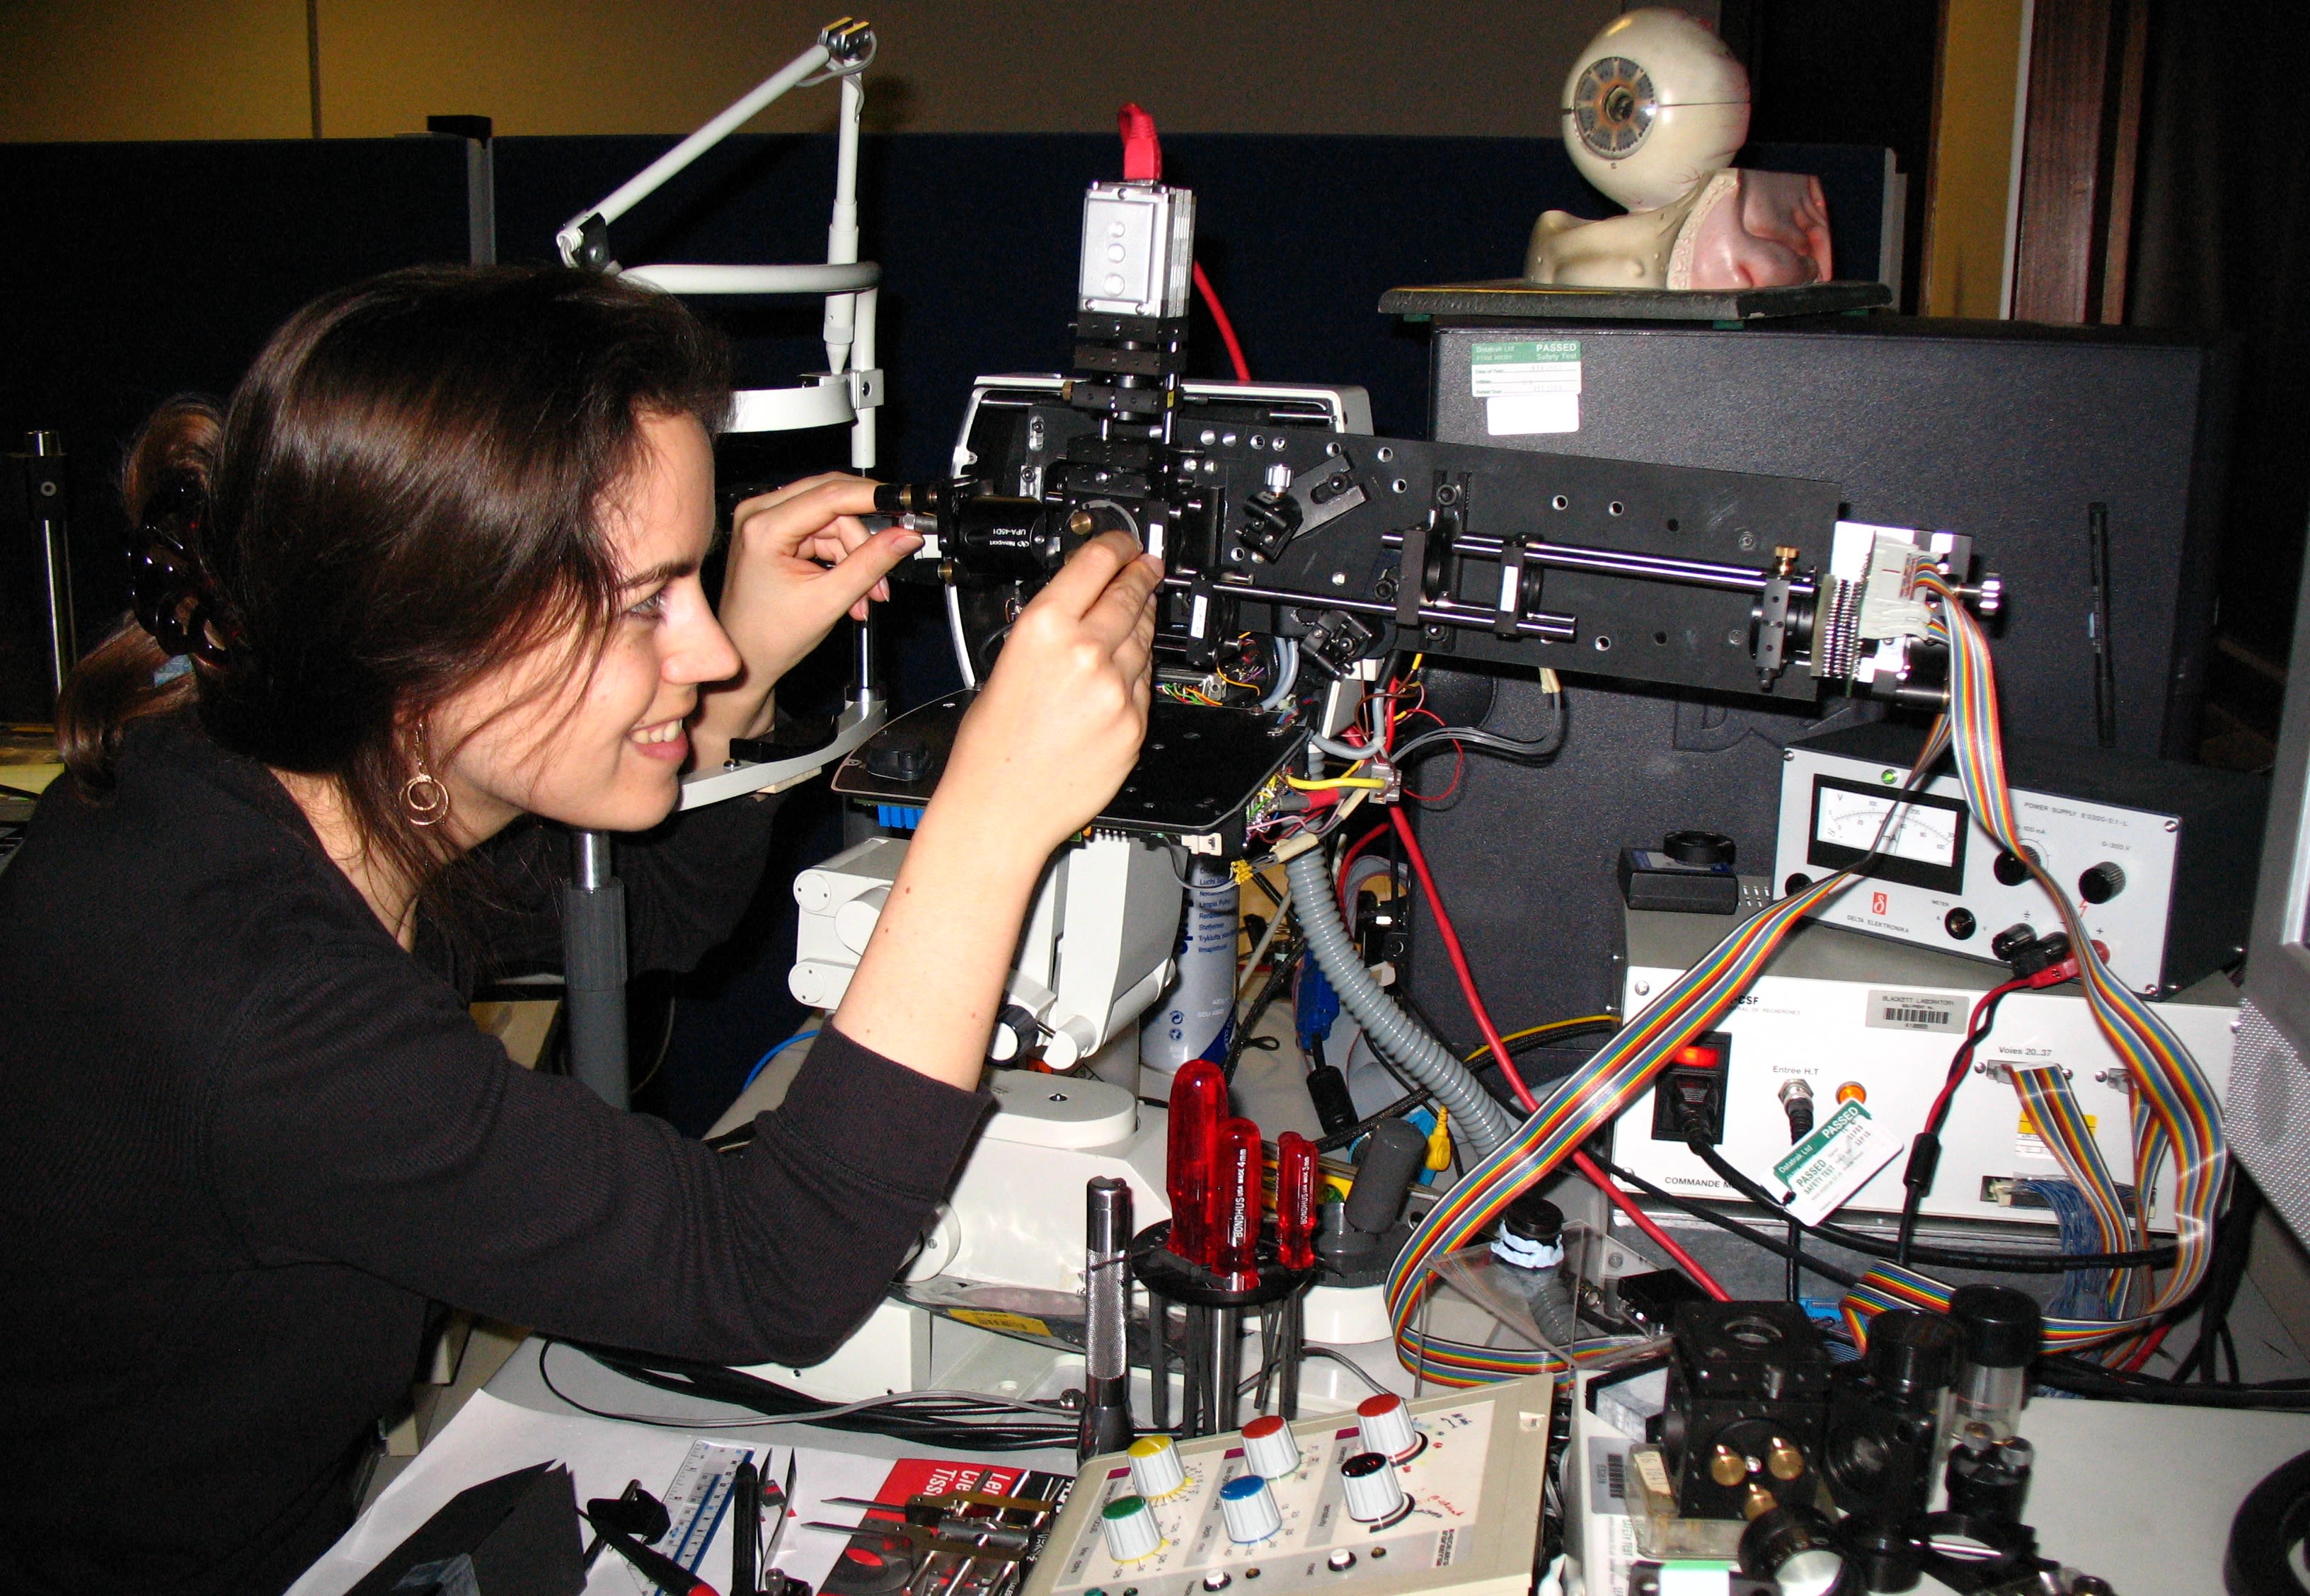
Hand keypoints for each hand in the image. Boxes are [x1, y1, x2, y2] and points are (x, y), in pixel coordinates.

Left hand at [694, 474, 919, 757]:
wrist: (746, 655)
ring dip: (856, 553)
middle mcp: (759, 514)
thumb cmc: (771, 636)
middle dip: (865, 536)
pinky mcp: (775, 527)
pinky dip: (842, 555)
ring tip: (866, 593)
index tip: (905, 501)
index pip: (830, 495)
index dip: (873, 497)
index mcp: (765, 529)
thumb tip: (905, 536)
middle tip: (892, 553)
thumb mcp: (830, 599)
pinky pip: (823, 529)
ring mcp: (765, 519)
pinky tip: (849, 586)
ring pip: (833, 518)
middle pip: (833, 501)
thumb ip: (871, 563)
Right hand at [830, 531, 1162, 1087]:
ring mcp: (1117, 689)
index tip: (1126, 541)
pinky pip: (1148, 682)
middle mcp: (1085, 652)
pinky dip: (1139, 671)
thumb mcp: (1002, 665)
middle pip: (1131, 592)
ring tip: (1137, 613)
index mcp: (1043, 628)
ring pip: (1145, 636)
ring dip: (1142, 620)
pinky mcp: (1136, 723)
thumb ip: (1047, 630)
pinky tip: (1122, 672)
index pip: (1097, 561)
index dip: (1118, 543)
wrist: (1000, 809)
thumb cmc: (990, 747)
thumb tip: (1077, 605)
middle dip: (1141, 574)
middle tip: (1147, 565)